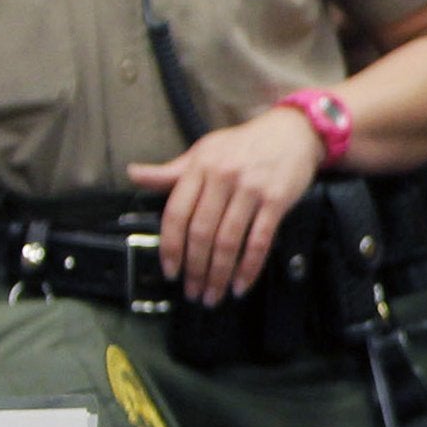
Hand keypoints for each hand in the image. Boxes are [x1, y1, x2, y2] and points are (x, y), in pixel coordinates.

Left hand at [126, 107, 322, 303]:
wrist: (293, 131)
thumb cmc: (245, 144)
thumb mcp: (205, 151)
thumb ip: (171, 171)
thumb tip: (133, 174)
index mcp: (200, 167)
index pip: (177, 213)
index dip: (171, 247)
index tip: (170, 271)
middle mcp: (223, 177)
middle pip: (202, 232)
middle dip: (195, 268)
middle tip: (193, 291)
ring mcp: (251, 189)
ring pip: (228, 241)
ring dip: (218, 274)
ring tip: (212, 295)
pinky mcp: (277, 200)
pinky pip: (260, 240)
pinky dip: (249, 266)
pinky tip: (241, 284)